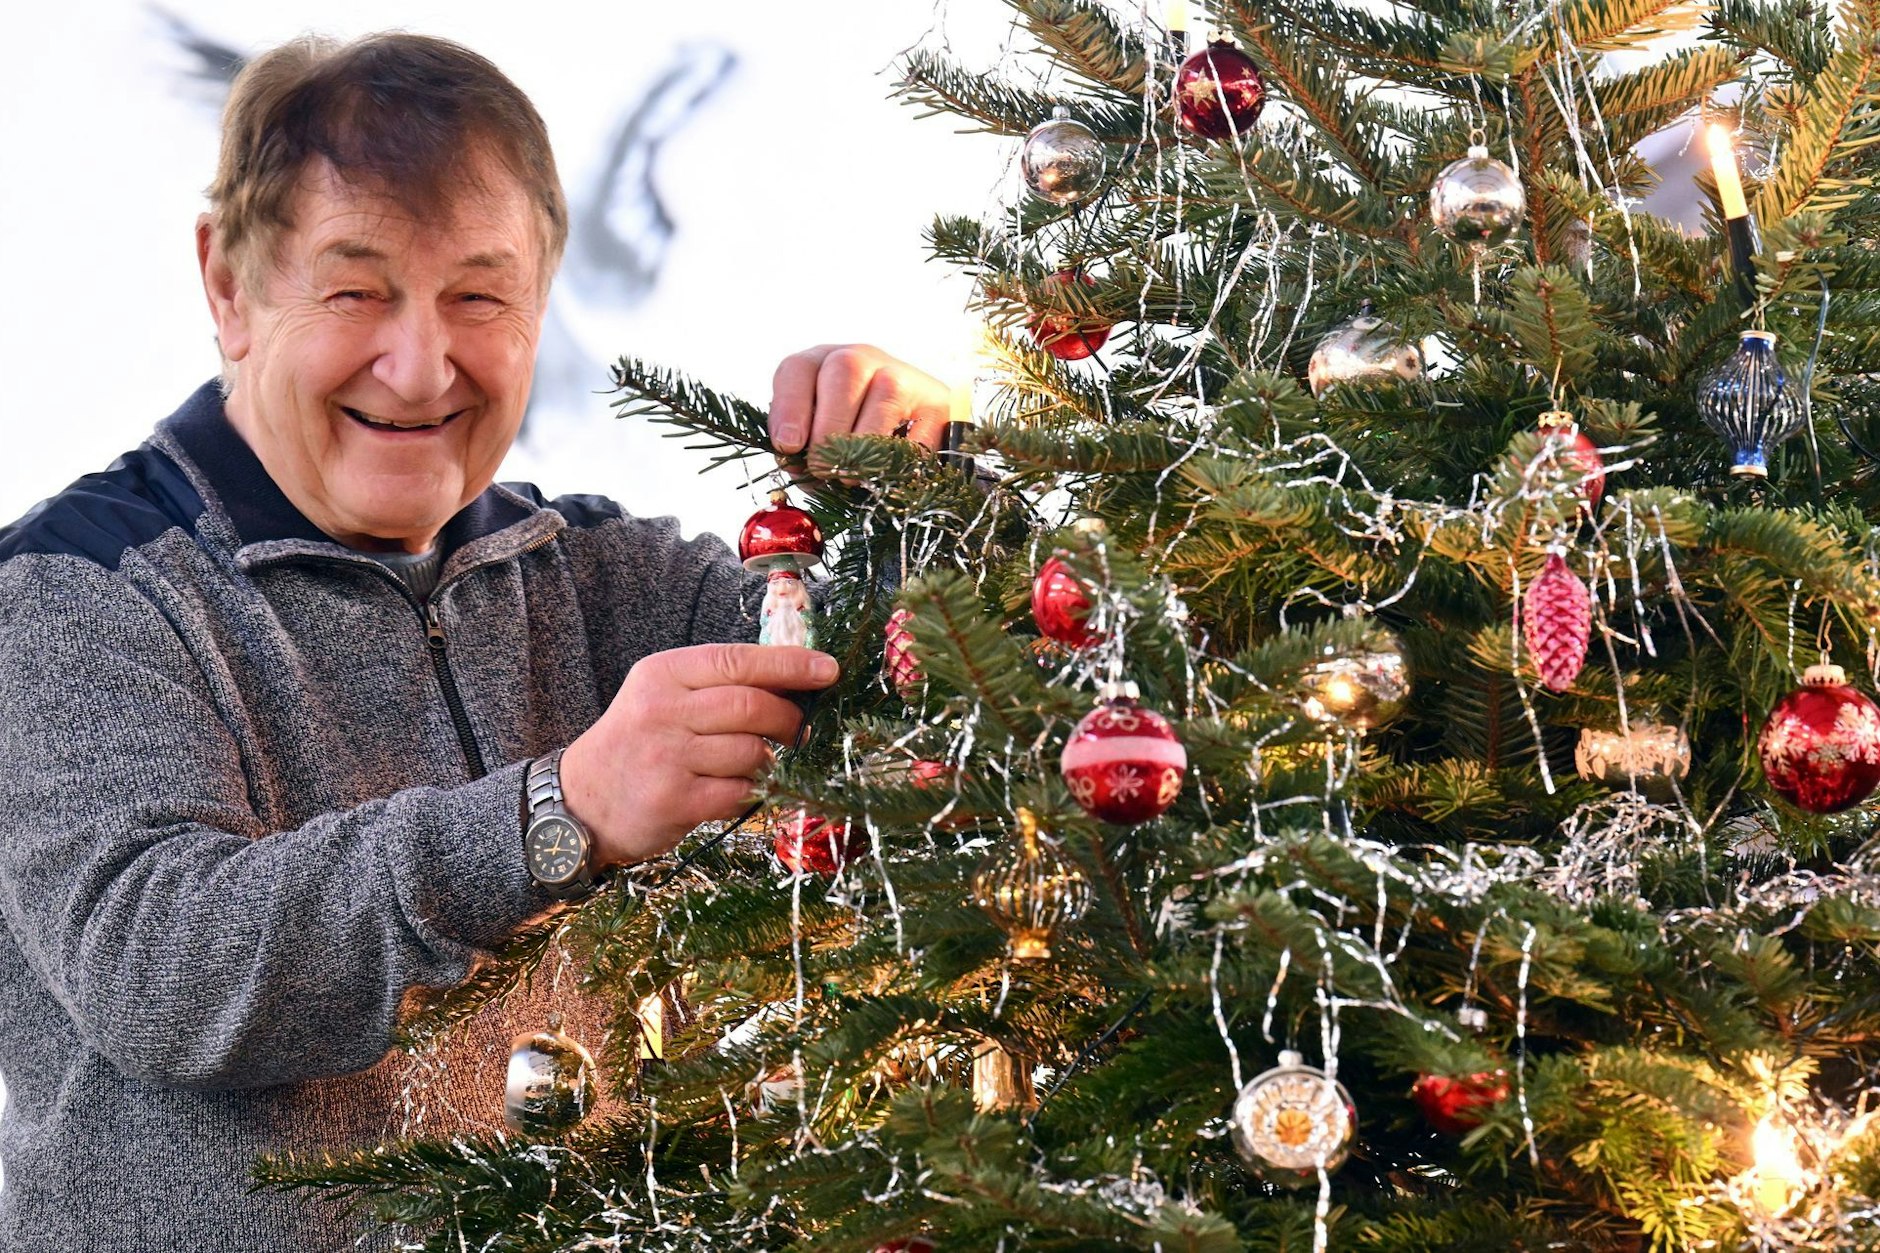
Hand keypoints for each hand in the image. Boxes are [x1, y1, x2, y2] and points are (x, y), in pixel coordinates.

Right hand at [559, 643, 838, 866]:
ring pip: (752, 752)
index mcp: (664, 673)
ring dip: (770, 760)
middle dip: (790, 720)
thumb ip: (720, 684)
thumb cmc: (639, 742)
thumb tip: (798, 682)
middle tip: (800, 730)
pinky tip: (740, 789)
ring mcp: (667, 758)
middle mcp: (662, 711)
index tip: (829, 670)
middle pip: (753, 706)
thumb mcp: (665, 696)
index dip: (792, 665)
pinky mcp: (675, 801)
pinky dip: (753, 792)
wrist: (581, 801)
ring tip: (761, 762)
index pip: (738, 661)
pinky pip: (740, 793)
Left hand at [767, 344, 951, 463]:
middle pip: (846, 370)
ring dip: (864, 441)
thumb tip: (797, 463)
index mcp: (822, 364)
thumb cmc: (848, 443)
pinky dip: (903, 455)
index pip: (799, 368)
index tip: (788, 445)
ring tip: (851, 477)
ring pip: (886, 392)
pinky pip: (920, 426)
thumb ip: (800, 449)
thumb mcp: (815, 439)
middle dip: (829, 425)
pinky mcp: (937, 403)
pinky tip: (888, 474)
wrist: (910, 439)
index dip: (790, 407)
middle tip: (822, 467)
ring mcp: (904, 376)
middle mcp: (863, 359)